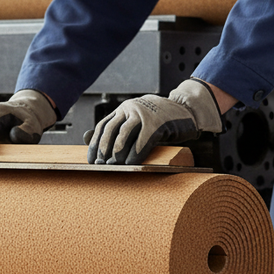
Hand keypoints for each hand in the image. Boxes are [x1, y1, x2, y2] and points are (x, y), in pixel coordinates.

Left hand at [85, 78, 222, 164]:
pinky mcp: (157, 123)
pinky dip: (135, 154)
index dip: (95, 144)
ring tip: (115, 165)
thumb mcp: (136, 122)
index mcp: (123, 109)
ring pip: (123, 134)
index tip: (92, 160)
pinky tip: (131, 163)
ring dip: (117, 152)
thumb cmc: (158, 120)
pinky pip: (142, 141)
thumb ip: (116, 130)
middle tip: (102, 164)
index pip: (103, 126)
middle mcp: (130, 108)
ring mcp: (144, 114)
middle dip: (104, 149)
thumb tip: (88, 139)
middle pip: (110, 130)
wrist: (185, 110)